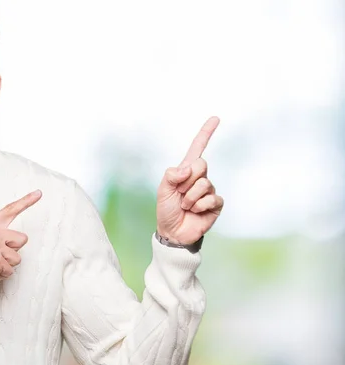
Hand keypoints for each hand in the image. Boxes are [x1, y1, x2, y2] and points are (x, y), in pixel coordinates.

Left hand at [156, 117, 223, 244]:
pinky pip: (211, 199)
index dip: (206, 133)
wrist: (173, 232)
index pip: (198, 148)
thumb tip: (187, 168)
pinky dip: (199, 206)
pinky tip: (195, 212)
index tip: (215, 118)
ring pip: (204, 184)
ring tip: (185, 206)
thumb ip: (171, 175)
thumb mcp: (163, 190)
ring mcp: (209, 191)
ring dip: (190, 197)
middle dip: (186, 180)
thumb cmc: (166, 210)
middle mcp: (200, 178)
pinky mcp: (216, 204)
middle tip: (180, 194)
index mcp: (186, 171)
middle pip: (201, 165)